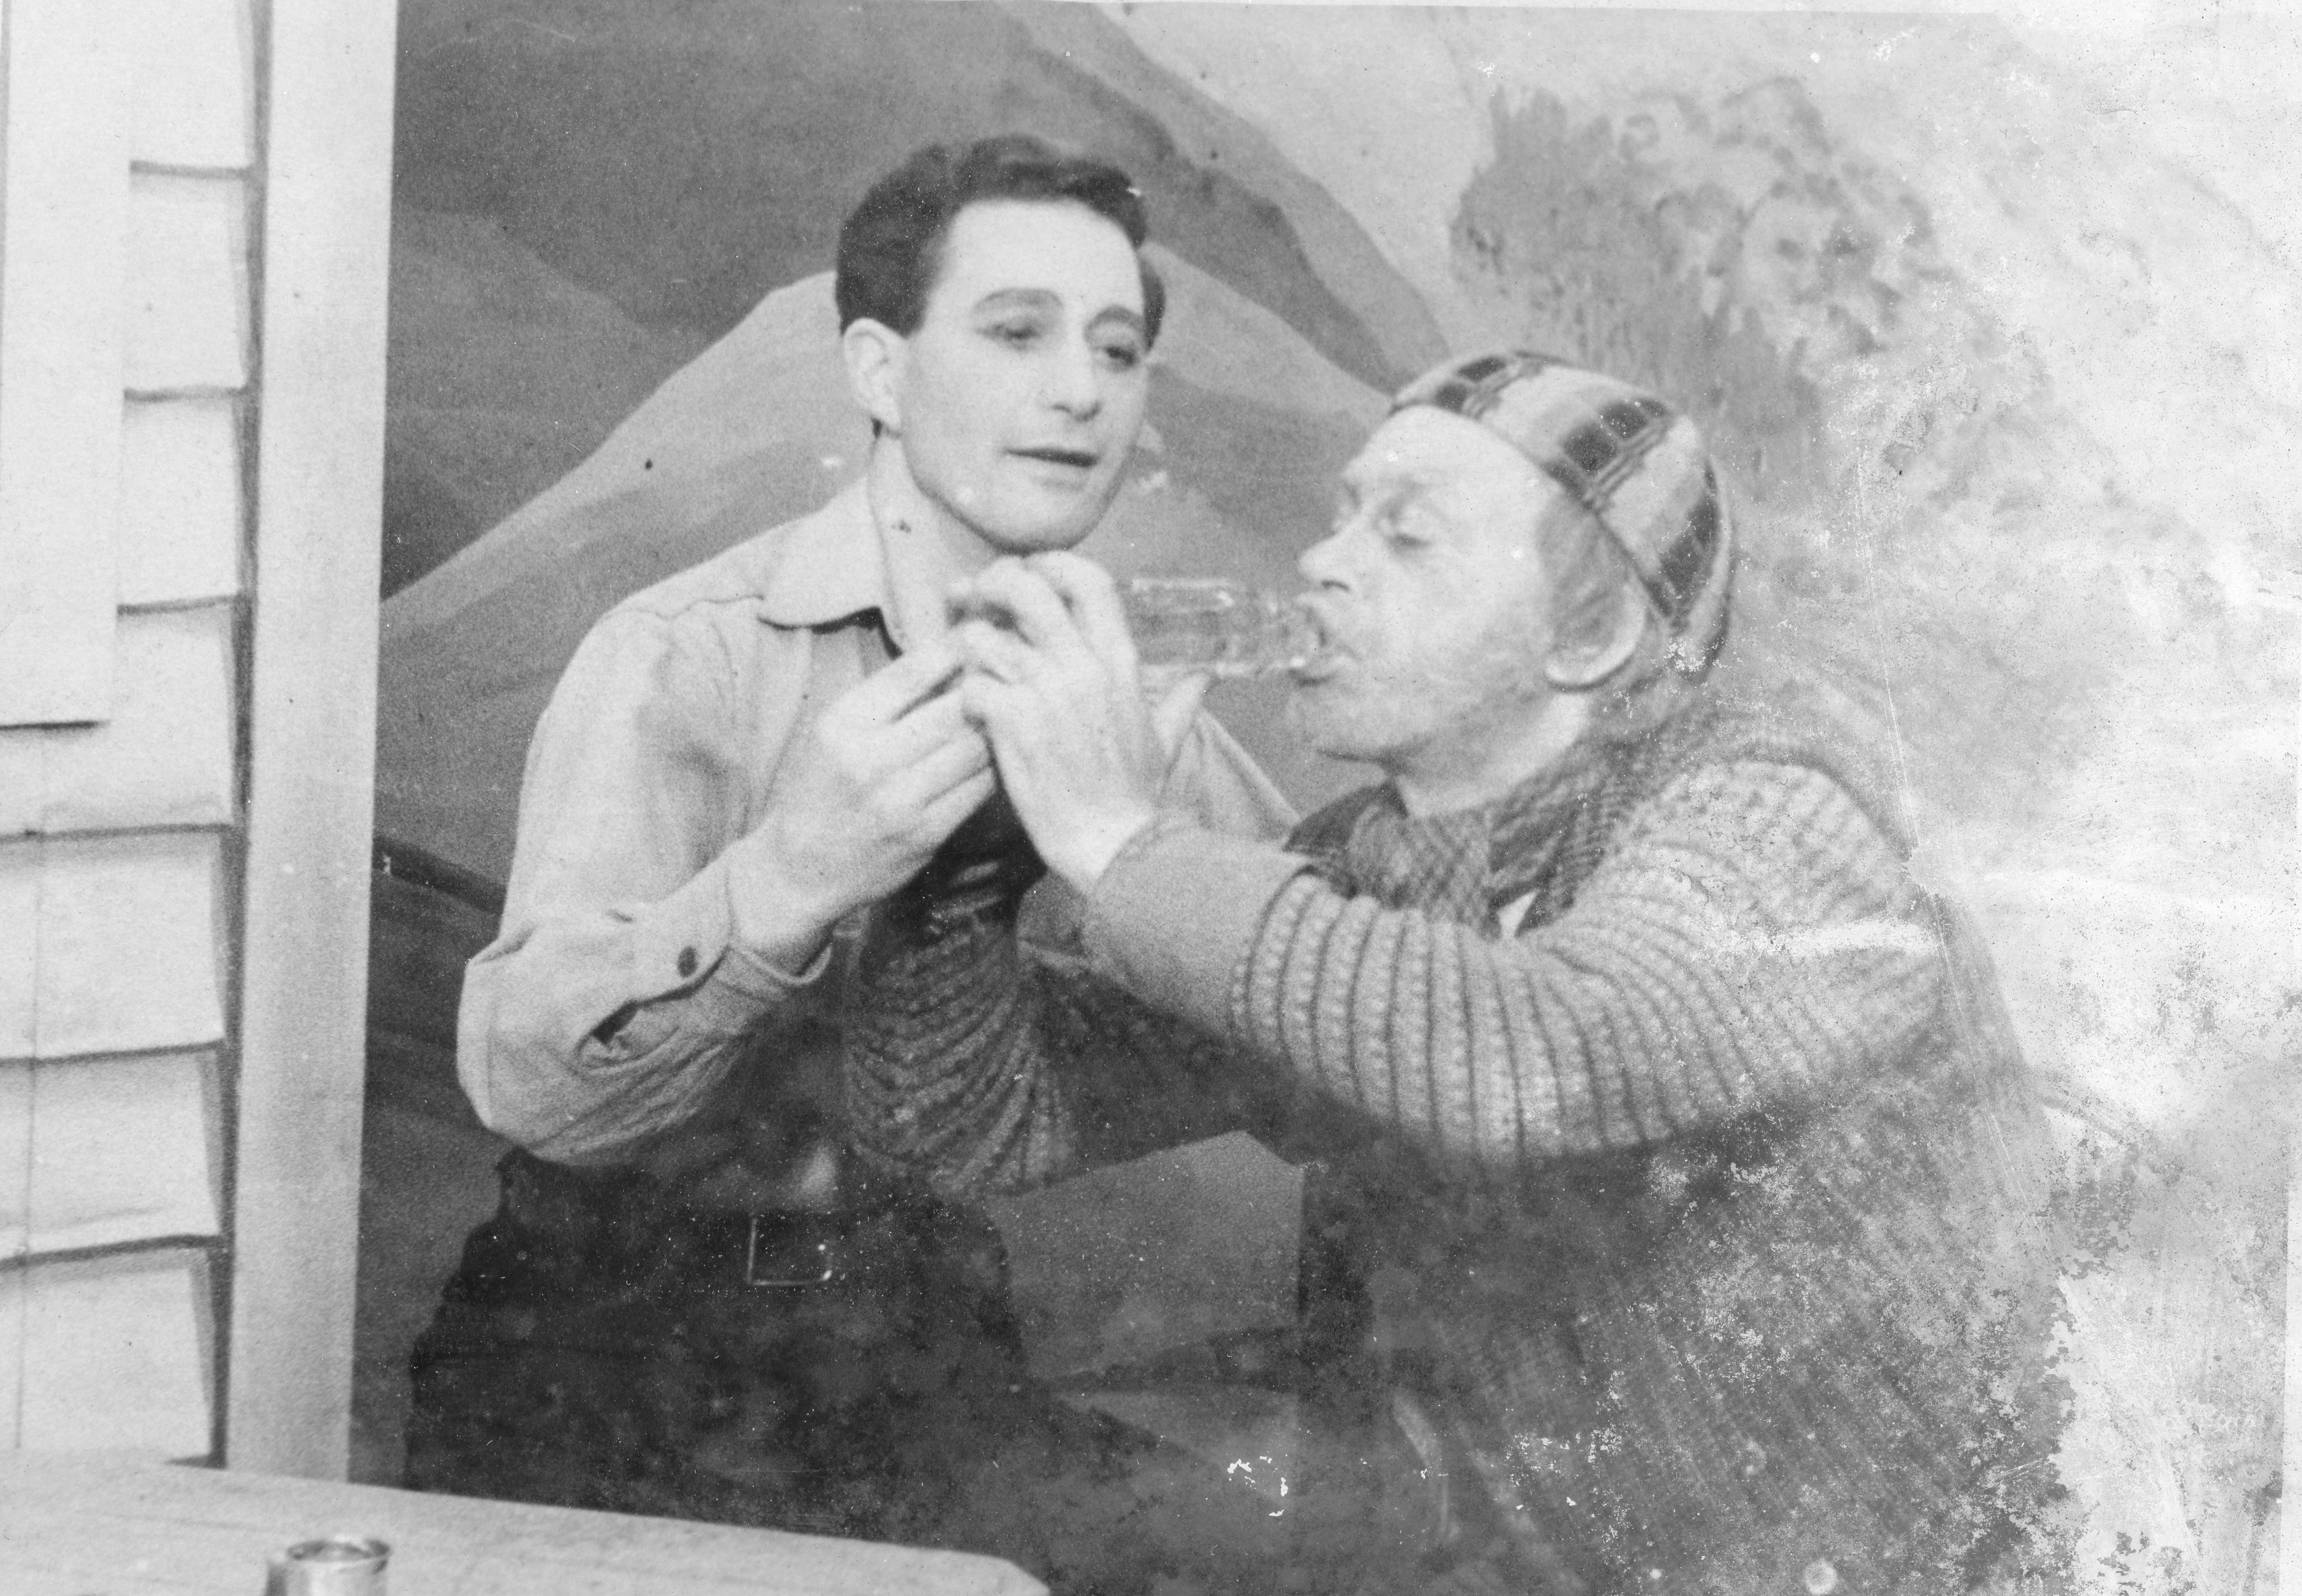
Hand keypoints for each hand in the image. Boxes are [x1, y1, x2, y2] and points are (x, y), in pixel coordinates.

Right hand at [754, 638, 996, 928]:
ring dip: (998, 729)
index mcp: (844, 723)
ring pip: (975, 749)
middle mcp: (869, 760)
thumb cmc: (826, 788)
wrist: (803, 868)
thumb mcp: (838, 730)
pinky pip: (979, 790)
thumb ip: (888, 696)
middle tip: (1012, 675)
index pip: (912, 672)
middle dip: (987, 689)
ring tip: (1014, 713)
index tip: (979, 638)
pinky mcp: (925, 834)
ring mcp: (900, 801)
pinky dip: (995, 768)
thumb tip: (953, 651)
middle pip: (955, 710)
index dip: (955, 651)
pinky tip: (1002, 756)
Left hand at [950, 553, 1208, 893]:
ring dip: (969, 646)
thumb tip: (1206, 675)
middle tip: (974, 601)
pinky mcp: (1011, 722)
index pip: (1087, 579)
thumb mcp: (1167, 738)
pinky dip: (964, 694)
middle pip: (1025, 588)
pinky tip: (972, 711)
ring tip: (969, 665)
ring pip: (985, 635)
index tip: (1029, 573)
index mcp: (1119, 660)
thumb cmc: (1135, 795)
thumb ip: (1181, 699)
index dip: (1050, 564)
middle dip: (992, 584)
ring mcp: (1044, 691)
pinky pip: (970, 683)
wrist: (1113, 844)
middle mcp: (1082, 665)